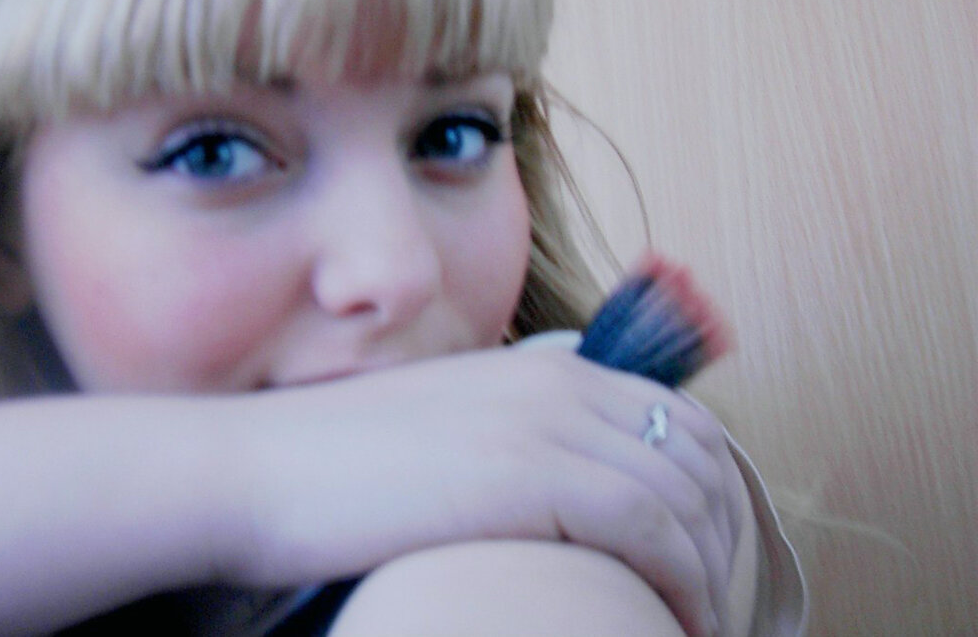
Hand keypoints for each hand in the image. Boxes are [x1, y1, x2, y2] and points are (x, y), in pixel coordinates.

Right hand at [214, 344, 743, 636]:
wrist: (256, 469)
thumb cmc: (334, 468)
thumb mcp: (442, 435)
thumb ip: (509, 445)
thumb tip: (561, 499)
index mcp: (543, 372)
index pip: (677, 420)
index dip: (714, 494)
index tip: (709, 562)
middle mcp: (558, 385)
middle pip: (697, 456)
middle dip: (727, 537)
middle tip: (715, 607)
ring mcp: (546, 425)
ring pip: (686, 497)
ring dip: (712, 574)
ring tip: (697, 630)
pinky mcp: (529, 475)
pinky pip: (652, 529)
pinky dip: (682, 585)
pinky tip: (670, 628)